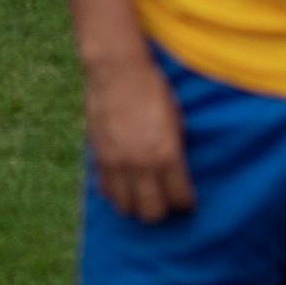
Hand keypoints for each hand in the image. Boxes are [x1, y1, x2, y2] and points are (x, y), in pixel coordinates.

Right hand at [81, 54, 194, 224]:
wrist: (117, 71)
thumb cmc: (151, 90)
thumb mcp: (175, 119)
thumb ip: (174, 149)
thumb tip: (175, 171)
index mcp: (166, 155)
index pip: (180, 198)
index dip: (186, 204)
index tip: (187, 202)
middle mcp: (141, 165)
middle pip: (152, 213)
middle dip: (162, 212)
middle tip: (166, 203)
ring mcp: (117, 164)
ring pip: (126, 208)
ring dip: (136, 206)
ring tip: (143, 196)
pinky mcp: (99, 159)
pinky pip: (106, 191)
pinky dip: (116, 193)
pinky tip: (123, 184)